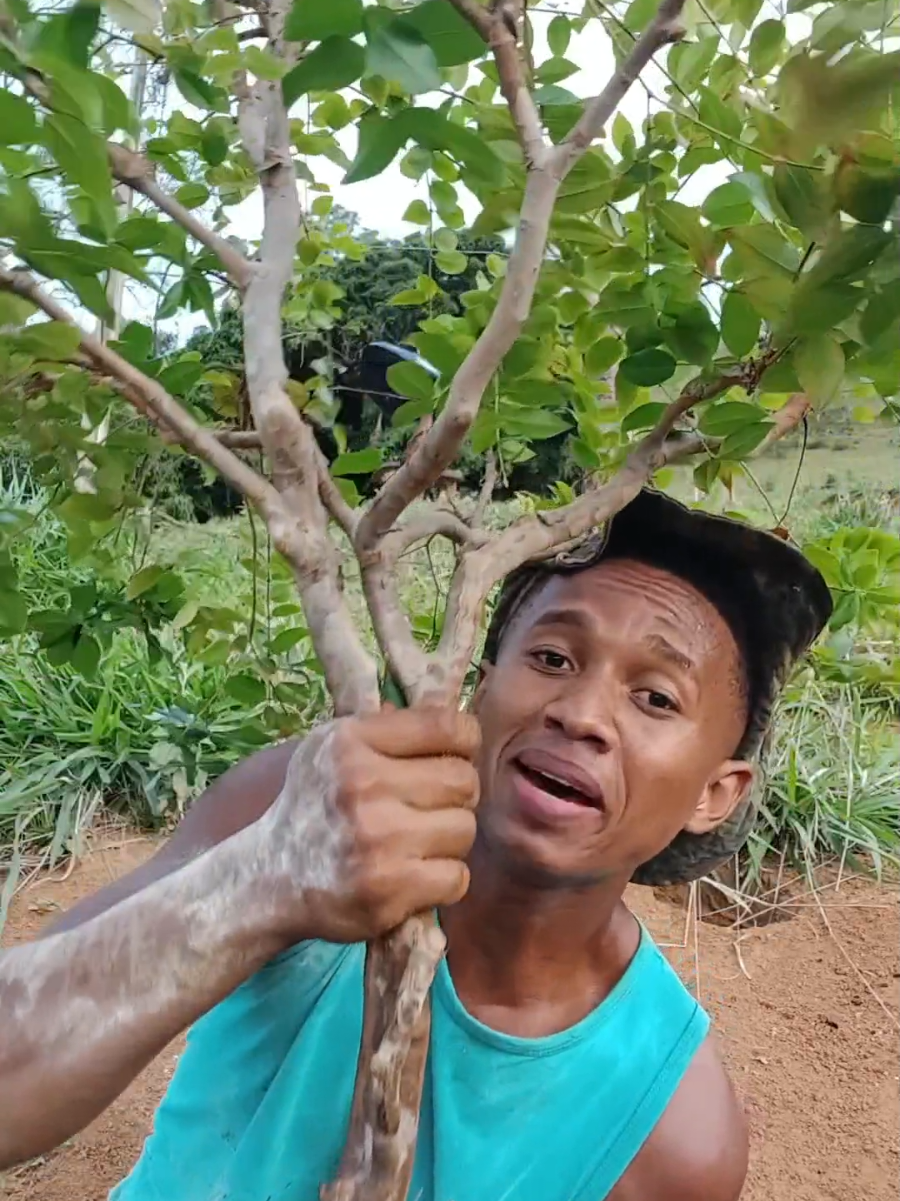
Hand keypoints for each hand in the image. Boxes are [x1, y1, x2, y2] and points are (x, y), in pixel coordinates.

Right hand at [252, 706, 480, 944]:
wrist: (269, 879)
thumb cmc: (313, 806)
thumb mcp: (331, 748)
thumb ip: (387, 726)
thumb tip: (451, 711)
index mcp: (351, 742)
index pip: (447, 726)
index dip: (463, 741)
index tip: (453, 756)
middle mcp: (363, 785)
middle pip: (463, 780)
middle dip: (456, 795)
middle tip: (431, 807)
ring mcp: (378, 840)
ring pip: (464, 829)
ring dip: (448, 840)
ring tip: (417, 843)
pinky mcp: (389, 890)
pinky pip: (457, 877)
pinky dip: (443, 880)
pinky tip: (414, 875)